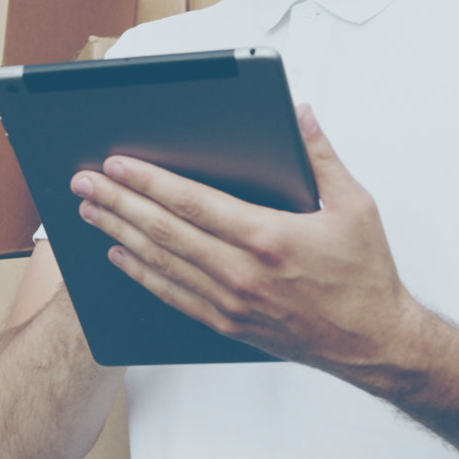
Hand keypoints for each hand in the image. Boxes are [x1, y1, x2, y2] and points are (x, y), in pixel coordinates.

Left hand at [71, 104, 418, 369]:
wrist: (375, 343)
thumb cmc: (366, 276)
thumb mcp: (355, 205)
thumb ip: (321, 157)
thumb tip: (301, 114)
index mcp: (269, 237)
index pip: (192, 203)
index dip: (148, 182)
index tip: (116, 165)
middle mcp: (243, 273)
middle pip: (164, 232)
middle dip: (118, 204)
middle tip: (83, 183)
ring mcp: (231, 302)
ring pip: (161, 263)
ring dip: (120, 235)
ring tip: (90, 213)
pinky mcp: (228, 323)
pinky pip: (173, 296)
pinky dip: (141, 274)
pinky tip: (120, 257)